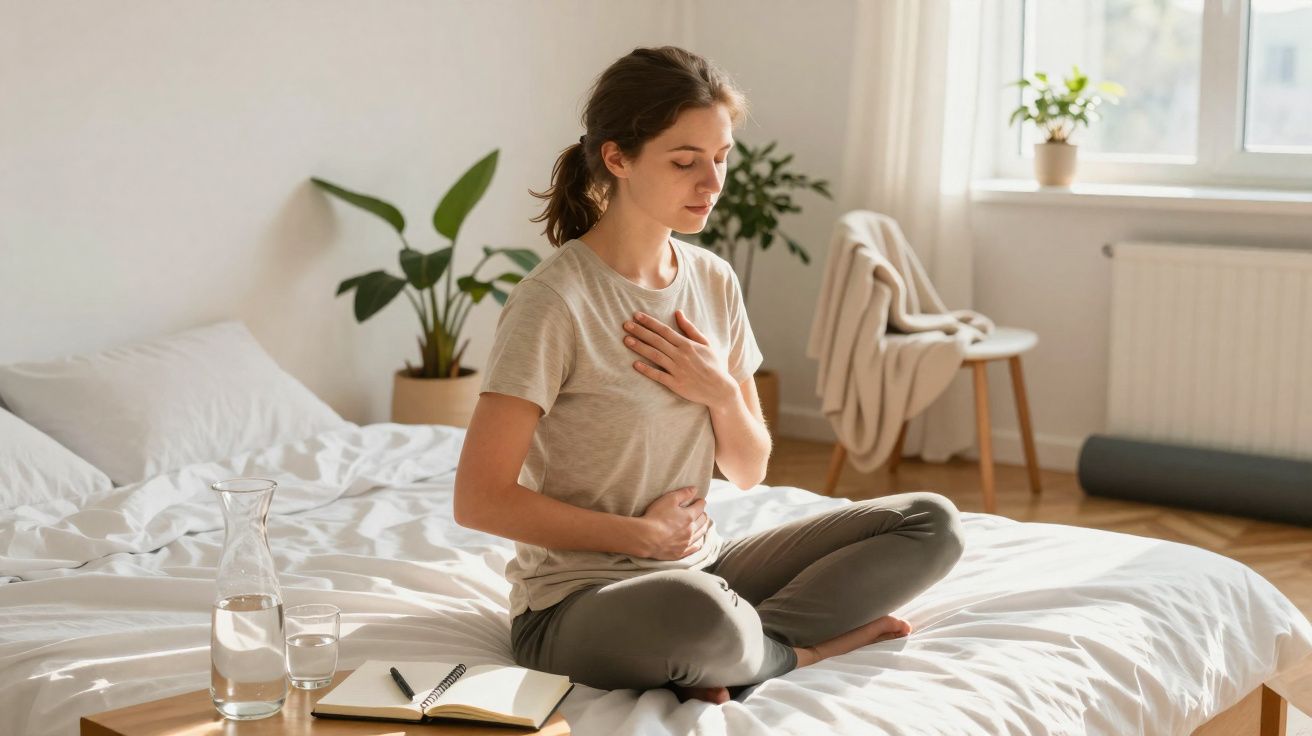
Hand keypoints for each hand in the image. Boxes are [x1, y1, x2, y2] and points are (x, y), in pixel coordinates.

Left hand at [622, 309, 736, 408]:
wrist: (720, 389)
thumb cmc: (713, 365)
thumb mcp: (705, 343)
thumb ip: (690, 328)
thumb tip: (678, 312)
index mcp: (687, 344)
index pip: (665, 330)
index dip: (650, 323)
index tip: (637, 316)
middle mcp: (681, 355)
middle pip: (657, 341)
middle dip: (640, 332)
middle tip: (625, 325)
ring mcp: (678, 370)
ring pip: (655, 356)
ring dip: (640, 347)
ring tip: (626, 340)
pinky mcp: (676, 384)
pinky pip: (659, 376)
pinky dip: (647, 370)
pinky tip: (635, 364)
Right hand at [635, 486, 711, 560]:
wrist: (646, 537)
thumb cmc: (656, 516)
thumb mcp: (669, 499)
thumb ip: (683, 493)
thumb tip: (695, 489)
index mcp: (689, 516)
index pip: (700, 507)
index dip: (700, 502)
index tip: (700, 500)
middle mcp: (691, 530)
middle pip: (703, 521)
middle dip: (703, 514)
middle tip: (701, 512)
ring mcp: (686, 542)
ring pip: (700, 534)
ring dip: (703, 528)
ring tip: (703, 524)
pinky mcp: (680, 553)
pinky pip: (693, 549)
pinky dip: (697, 544)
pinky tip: (698, 543)